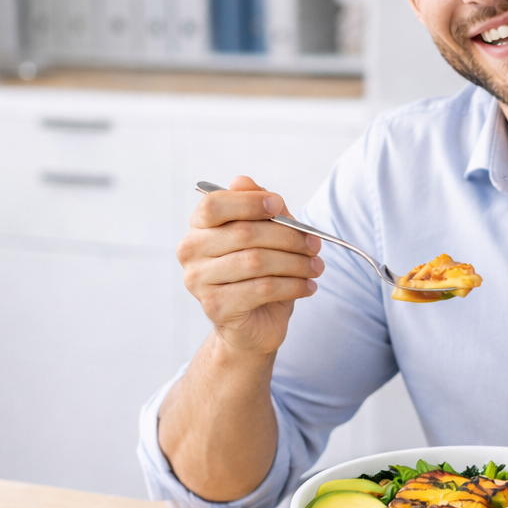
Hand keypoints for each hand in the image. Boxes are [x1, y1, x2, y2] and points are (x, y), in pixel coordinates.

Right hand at [177, 175, 323, 355]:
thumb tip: (243, 181)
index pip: (214, 204)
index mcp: (198, 227)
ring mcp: (198, 281)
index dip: (249, 202)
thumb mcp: (265, 237)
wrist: (253, 326)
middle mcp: (190, 251)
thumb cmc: (259, 275)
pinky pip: (262, 288)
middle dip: (288, 237)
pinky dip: (293, 285)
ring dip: (295, 263)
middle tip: (315, 244)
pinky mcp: (215, 307)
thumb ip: (258, 209)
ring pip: (256, 261)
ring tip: (316, 267)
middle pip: (243, 233)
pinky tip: (308, 286)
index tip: (279, 206)